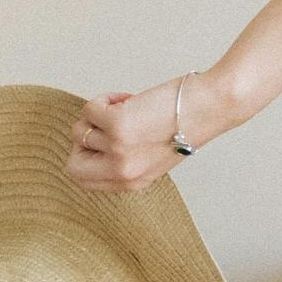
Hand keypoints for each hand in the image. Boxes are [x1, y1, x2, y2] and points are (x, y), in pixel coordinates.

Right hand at [68, 80, 207, 193]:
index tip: (100, 140)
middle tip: (103, 125)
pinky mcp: (117, 125)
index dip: (86, 159)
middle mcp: (123, 172)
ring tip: (127, 107)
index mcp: (132, 183)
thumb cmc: (186, 124)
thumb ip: (126, 159)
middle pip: (73, 166)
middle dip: (82, 141)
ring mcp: (118, 150)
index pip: (84, 182)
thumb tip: (91, 140)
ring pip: (81, 130)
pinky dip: (105, 99)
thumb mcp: (153, 156)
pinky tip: (129, 98)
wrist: (209, 107)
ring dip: (100, 113)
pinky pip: (89, 109)